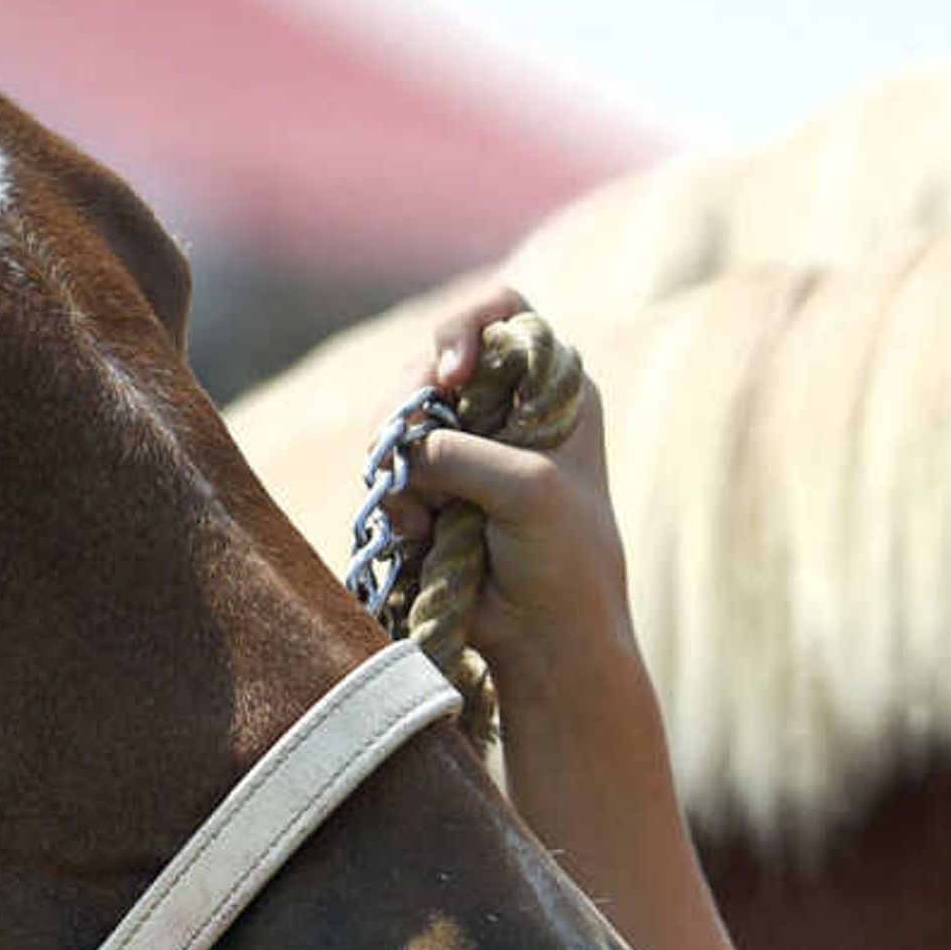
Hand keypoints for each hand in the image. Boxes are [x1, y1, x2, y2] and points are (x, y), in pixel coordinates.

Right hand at [383, 287, 633, 671]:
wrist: (546, 635)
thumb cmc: (562, 556)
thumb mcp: (527, 487)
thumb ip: (461, 450)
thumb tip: (402, 451)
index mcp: (554, 387)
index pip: (501, 314)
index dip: (465, 327)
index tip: (452, 373)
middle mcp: (507, 407)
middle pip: (431, 364)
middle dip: (413, 405)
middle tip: (406, 450)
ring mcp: (465, 447)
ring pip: (400, 418)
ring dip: (400, 462)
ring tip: (423, 516)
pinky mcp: (431, 488)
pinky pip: (389, 468)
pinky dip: (394, 497)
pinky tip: (416, 533)